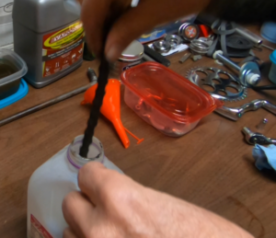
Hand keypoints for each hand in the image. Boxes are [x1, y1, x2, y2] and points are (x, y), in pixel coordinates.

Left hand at [62, 162, 252, 237]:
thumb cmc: (198, 233)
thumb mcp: (159, 203)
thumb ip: (126, 197)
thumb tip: (106, 194)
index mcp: (121, 199)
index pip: (86, 175)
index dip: (95, 177)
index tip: (100, 181)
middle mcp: (100, 229)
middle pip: (70, 204)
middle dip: (87, 204)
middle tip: (106, 210)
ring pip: (69, 233)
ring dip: (84, 230)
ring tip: (110, 233)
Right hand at [76, 0, 215, 60]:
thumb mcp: (155, 13)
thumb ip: (125, 32)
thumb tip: (109, 53)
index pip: (89, 10)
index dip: (93, 36)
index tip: (100, 52)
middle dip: (97, 19)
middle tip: (110, 39)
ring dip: (106, 4)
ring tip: (121, 24)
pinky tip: (128, 2)